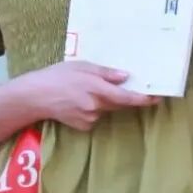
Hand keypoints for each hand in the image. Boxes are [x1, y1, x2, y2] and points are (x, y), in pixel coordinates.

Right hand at [21, 61, 160, 130]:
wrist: (35, 96)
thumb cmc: (57, 75)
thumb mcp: (81, 65)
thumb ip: (105, 72)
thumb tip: (126, 76)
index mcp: (96, 88)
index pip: (126, 97)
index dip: (143, 99)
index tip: (158, 98)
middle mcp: (95, 105)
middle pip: (118, 103)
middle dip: (123, 96)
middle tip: (118, 85)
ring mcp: (90, 118)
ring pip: (106, 109)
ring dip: (104, 100)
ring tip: (83, 89)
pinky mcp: (83, 126)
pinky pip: (96, 116)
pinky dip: (93, 109)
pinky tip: (78, 101)